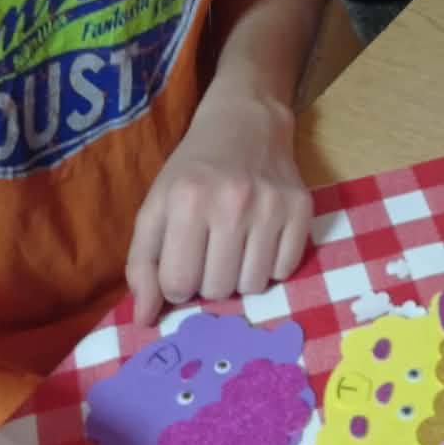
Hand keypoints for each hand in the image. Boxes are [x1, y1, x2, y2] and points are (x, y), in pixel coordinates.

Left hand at [126, 87, 310, 319]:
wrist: (245, 123)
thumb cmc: (193, 171)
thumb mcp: (155, 208)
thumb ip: (142, 266)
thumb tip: (143, 320)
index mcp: (186, 200)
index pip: (177, 285)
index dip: (176, 282)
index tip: (182, 261)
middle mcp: (232, 202)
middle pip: (216, 290)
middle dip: (208, 280)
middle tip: (209, 251)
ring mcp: (271, 205)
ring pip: (252, 286)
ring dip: (239, 276)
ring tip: (234, 247)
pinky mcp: (302, 208)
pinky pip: (284, 271)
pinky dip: (270, 265)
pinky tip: (260, 239)